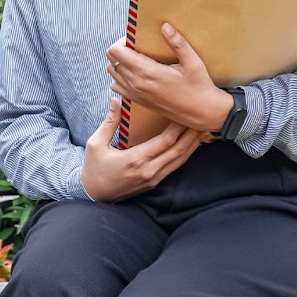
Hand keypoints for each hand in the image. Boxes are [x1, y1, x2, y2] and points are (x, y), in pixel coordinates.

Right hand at [81, 97, 207, 201]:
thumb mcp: (95, 144)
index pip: (165, 141)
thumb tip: (116, 101)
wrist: (93, 195)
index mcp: (135, 159)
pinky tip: (191, 144)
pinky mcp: (154, 182)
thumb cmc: (93, 168)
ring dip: (193, 144)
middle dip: (192, 133)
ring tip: (202, 129)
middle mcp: (148, 170)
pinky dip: (185, 154)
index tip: (184, 112)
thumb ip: (109, 122)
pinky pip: (175, 166)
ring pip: (180, 160)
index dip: (178, 127)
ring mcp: (153, 178)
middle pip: (179, 150)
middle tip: (203, 118)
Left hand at [105, 23, 233, 133]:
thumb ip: (177, 43)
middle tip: (137, 47)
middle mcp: (136, 84)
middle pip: (111, 60)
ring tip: (137, 59)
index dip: (122, 41)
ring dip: (119, 63)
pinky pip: (117, 86)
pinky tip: (137, 73)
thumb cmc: (199, 87)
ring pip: (111, 73)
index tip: (137, 40)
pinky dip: (121, 77)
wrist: (202, 113)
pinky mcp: (137, 101)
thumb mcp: (193, 62)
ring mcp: (135, 94)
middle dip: (120, 50)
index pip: (116, 52)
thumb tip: (165, 26)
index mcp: (147, 72)